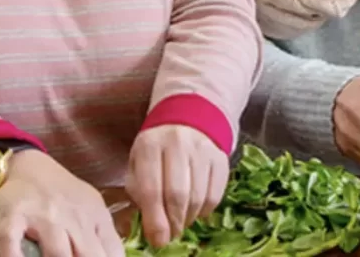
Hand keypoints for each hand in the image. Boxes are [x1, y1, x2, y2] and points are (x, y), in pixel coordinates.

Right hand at [0, 150, 122, 256]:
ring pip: (58, 254)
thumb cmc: (59, 192)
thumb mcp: (89, 208)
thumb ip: (100, 235)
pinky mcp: (13, 217)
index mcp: (95, 216)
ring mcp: (43, 217)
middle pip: (89, 256)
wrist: (24, 164)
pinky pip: (13, 244)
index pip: (113, 253)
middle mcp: (73, 217)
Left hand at [125, 125, 227, 247]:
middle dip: (173, 223)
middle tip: (171, 235)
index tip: (157, 240)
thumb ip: (140, 192)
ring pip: (198, 197)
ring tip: (181, 222)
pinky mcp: (220, 157)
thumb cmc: (157, 148)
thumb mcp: (138, 162)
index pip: (151, 189)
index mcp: (150, 145)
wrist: (187, 119)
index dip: (155, 220)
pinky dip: (206, 210)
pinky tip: (196, 210)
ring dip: (189, 218)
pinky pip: (216, 194)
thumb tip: (153, 229)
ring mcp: (202, 149)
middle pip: (177, 195)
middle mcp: (177, 144)